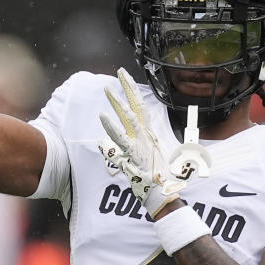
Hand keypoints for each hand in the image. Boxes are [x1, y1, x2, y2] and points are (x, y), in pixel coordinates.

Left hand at [98, 67, 185, 217]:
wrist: (162, 193)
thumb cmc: (152, 177)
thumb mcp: (135, 159)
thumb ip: (118, 149)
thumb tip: (102, 143)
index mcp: (147, 134)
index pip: (140, 106)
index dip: (132, 90)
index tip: (125, 76)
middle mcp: (146, 135)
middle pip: (137, 105)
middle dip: (128, 87)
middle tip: (120, 71)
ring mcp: (141, 143)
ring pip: (129, 118)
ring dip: (118, 103)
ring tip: (108, 89)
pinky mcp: (135, 154)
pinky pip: (122, 138)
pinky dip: (111, 127)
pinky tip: (103, 116)